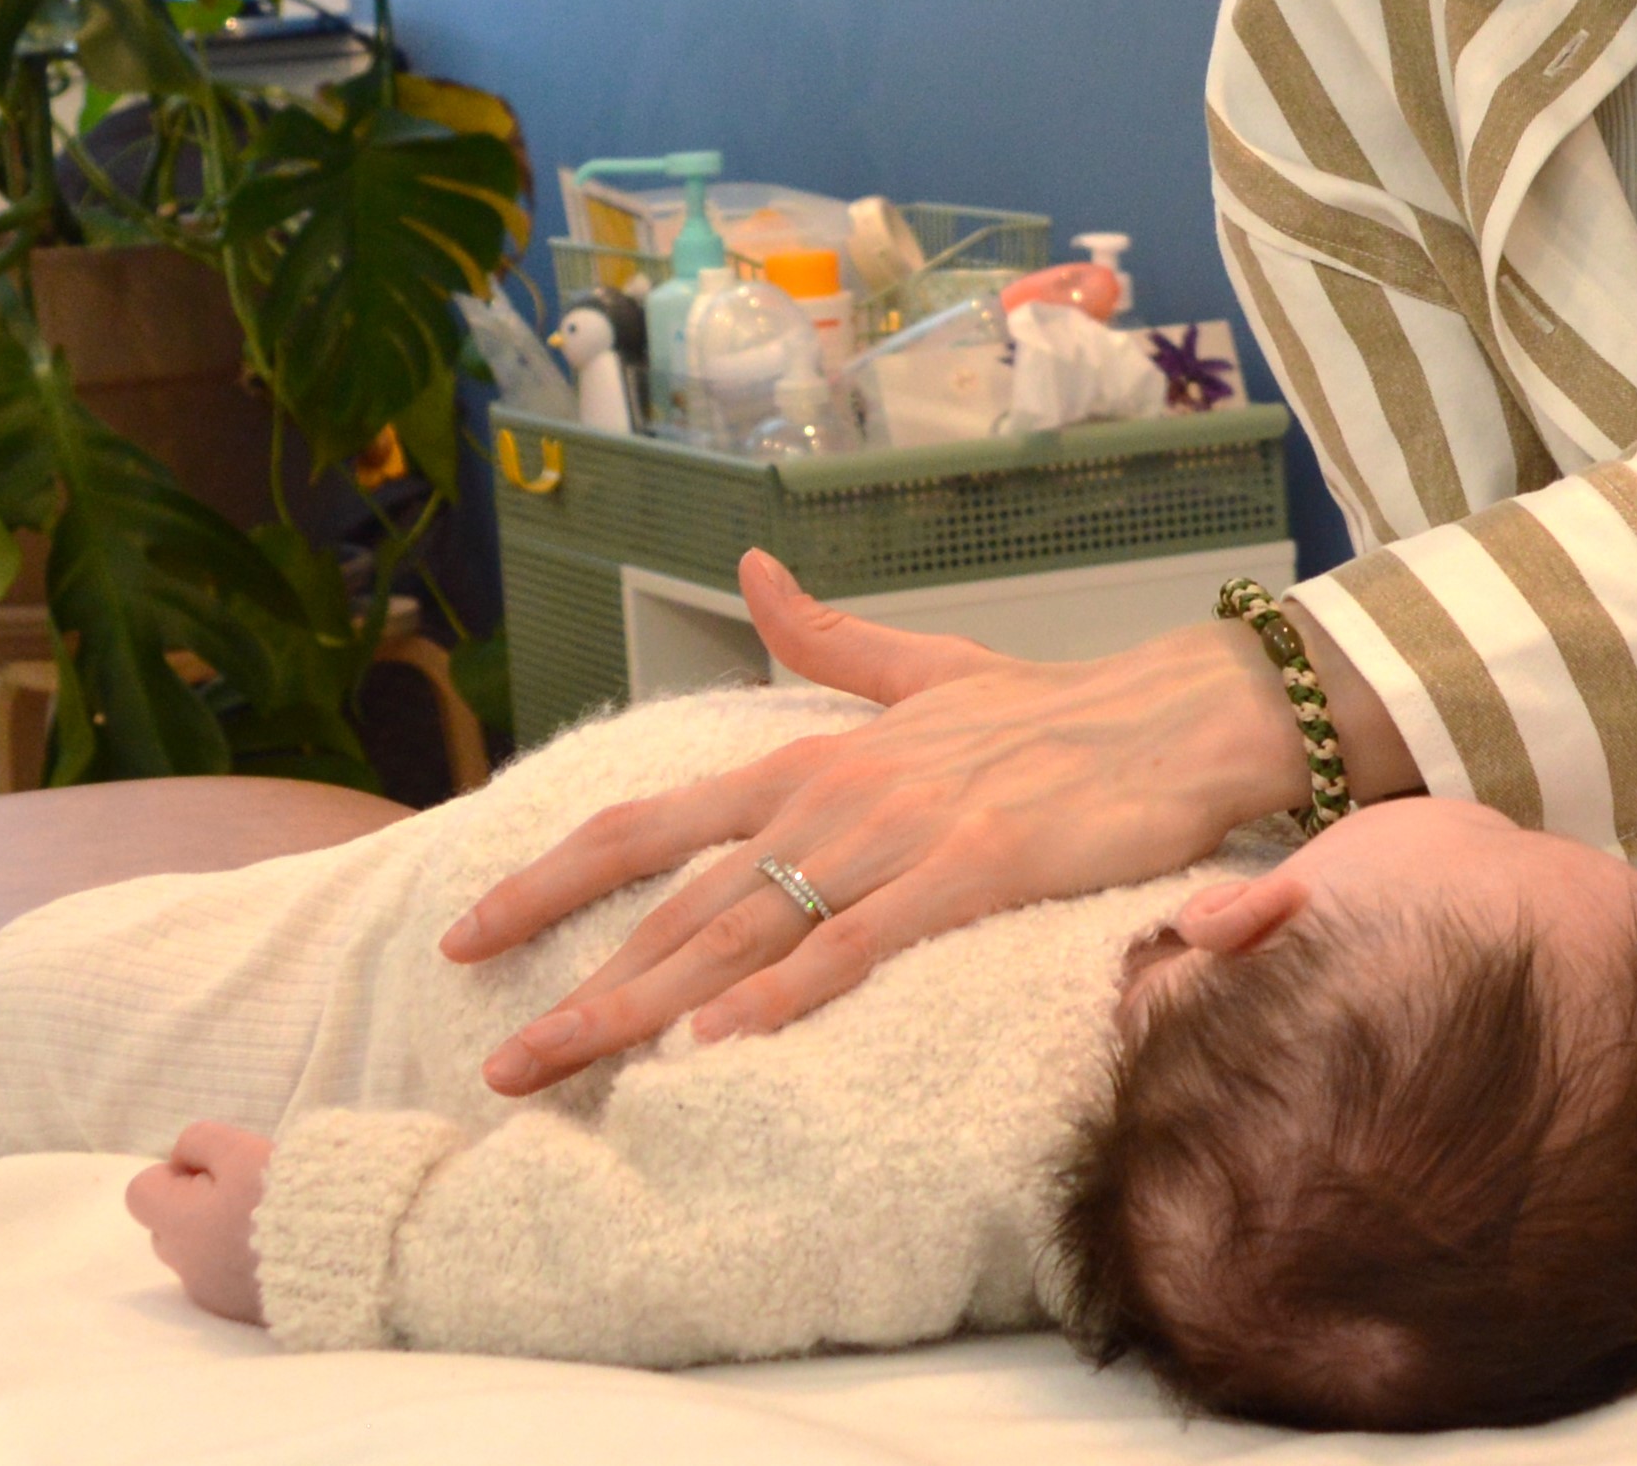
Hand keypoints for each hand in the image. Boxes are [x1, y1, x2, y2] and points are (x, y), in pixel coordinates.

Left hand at [125, 1120, 271, 1325]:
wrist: (347, 1255)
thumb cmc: (290, 1196)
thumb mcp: (243, 1149)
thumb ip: (201, 1142)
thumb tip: (182, 1160)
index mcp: (181, 1224)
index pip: (140, 1193)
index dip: (175, 1172)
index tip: (218, 1170)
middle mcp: (187, 1266)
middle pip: (167, 1227)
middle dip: (195, 1206)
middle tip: (244, 1193)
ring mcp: (214, 1294)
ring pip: (197, 1254)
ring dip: (217, 1235)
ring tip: (266, 1222)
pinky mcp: (243, 1312)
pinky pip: (225, 1279)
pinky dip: (241, 1262)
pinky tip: (279, 1249)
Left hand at [440, 548, 1414, 1091]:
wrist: (1171, 711)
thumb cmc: (1051, 707)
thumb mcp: (920, 667)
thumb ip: (825, 638)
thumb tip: (748, 569)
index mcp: (809, 758)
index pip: (645, 825)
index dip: (547, 880)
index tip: (465, 935)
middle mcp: (830, 798)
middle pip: (674, 904)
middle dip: (577, 987)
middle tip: (498, 1065)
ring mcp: (893, 837)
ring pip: (740, 937)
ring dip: (641, 1010)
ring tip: (560, 1066)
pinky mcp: (964, 875)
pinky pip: (852, 949)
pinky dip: (778, 1000)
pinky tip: (716, 1049)